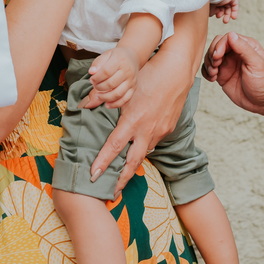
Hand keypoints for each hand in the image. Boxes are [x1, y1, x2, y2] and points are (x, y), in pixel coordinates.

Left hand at [81, 46, 140, 109]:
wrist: (132, 57)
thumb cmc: (117, 56)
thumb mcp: (107, 54)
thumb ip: (98, 63)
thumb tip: (91, 72)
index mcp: (120, 60)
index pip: (106, 71)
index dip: (96, 78)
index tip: (91, 80)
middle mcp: (127, 71)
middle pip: (111, 83)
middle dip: (99, 87)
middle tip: (95, 86)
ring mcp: (131, 81)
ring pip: (118, 93)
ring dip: (105, 97)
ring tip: (98, 96)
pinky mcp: (134, 88)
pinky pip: (125, 99)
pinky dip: (115, 104)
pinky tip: (107, 104)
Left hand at [90, 47, 191, 196]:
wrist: (178, 71)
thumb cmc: (150, 75)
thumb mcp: (125, 87)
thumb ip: (104, 99)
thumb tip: (85, 104)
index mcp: (133, 120)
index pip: (114, 147)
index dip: (103, 162)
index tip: (93, 175)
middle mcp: (147, 130)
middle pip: (133, 162)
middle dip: (121, 179)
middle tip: (111, 192)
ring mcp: (160, 131)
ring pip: (144, 152)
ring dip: (133, 164)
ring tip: (122, 174)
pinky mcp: (168, 128)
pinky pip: (153, 141)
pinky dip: (144, 146)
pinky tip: (138, 146)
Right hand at [202, 32, 263, 115]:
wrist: (263, 103)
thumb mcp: (256, 64)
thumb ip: (244, 48)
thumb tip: (231, 34)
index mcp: (246, 46)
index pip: (227, 38)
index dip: (219, 46)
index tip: (217, 56)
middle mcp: (235, 53)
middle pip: (216, 45)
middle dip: (212, 54)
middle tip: (216, 66)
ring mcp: (228, 64)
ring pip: (210, 57)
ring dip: (208, 64)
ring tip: (214, 74)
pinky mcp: (222, 75)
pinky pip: (208, 69)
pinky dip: (206, 72)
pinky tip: (213, 79)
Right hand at [211, 0, 238, 22]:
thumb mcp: (208, 7)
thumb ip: (211, 12)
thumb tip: (215, 15)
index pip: (215, 7)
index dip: (216, 13)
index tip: (216, 15)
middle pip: (222, 8)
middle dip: (222, 15)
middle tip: (223, 21)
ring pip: (228, 8)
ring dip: (227, 15)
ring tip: (225, 20)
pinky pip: (234, 5)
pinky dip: (234, 12)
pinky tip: (233, 18)